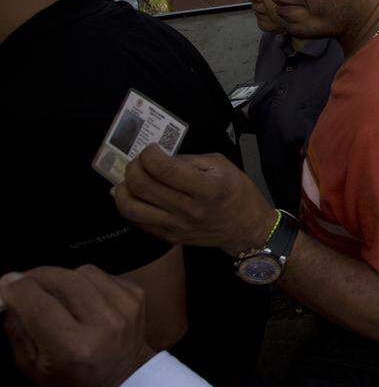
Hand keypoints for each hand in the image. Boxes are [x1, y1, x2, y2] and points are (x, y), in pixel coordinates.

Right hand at [0, 266, 154, 386]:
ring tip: (52, 291)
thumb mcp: (33, 366)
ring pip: (82, 271)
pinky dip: (85, 280)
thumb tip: (8, 291)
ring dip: (61, 276)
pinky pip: (102, 274)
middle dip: (35, 276)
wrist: (123, 376)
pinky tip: (79, 296)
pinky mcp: (136, 295)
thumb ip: (16, 329)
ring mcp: (125, 307)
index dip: (17, 289)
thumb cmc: (73, 375)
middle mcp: (105, 324)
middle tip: (22, 282)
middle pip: (62, 279)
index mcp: (75, 348)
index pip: (39, 304)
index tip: (6, 283)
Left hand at [114, 145, 276, 256]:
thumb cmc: (238, 192)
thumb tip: (159, 159)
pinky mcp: (169, 237)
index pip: (164, 169)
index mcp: (207, 188)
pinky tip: (135, 195)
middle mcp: (189, 209)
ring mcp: (177, 226)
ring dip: (124, 188)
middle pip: (142, 186)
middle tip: (140, 162)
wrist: (247, 228)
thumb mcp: (221, 165)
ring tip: (132, 180)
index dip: (149, 154)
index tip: (153, 149)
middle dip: (134, 167)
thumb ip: (189, 160)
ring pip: (132, 208)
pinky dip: (130, 204)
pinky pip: (138, 221)